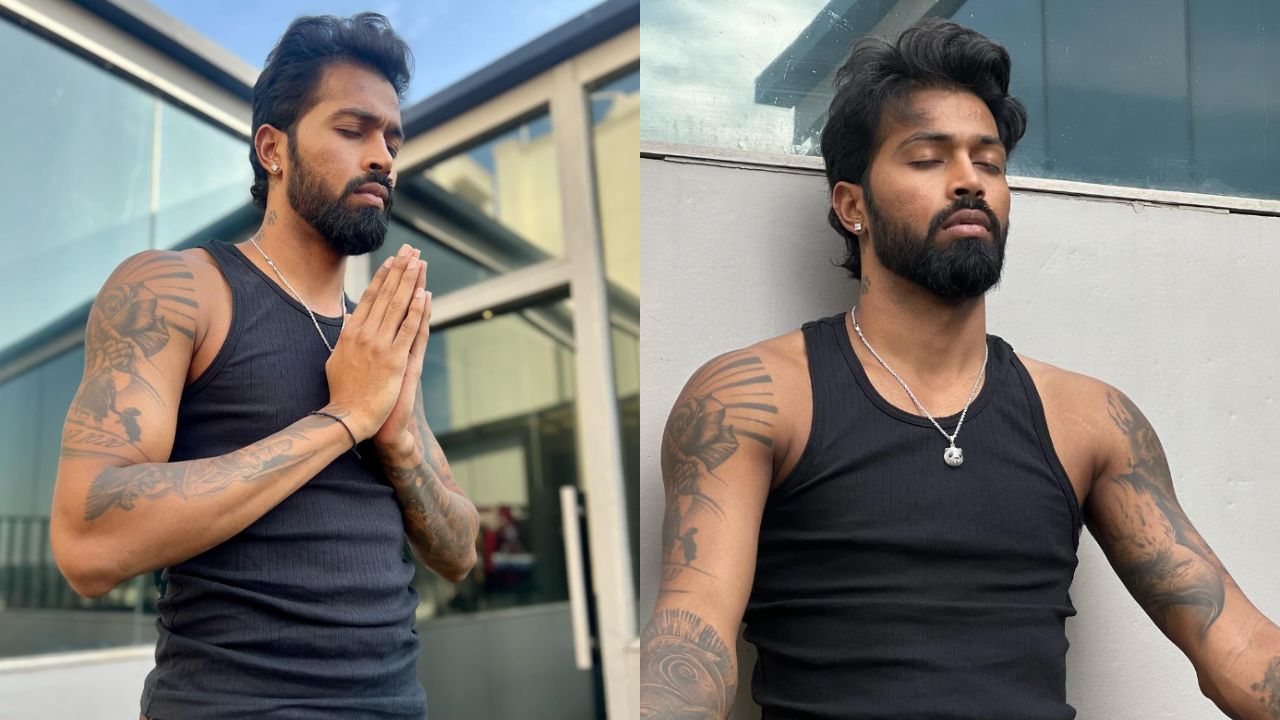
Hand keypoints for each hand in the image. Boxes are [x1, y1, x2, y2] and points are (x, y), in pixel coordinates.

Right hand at [323, 244, 426, 440]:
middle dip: (400, 270)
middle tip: (411, 250)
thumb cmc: (343, 391)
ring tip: (419, 262)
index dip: (383, 276)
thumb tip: (349, 319)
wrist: (348, 417)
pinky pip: (408, 330)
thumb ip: (345, 336)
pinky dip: (417, 311)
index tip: (393, 259)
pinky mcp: (395, 360)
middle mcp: (364, 334)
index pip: (370, 297)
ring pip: (397, 306)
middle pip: (385, 295)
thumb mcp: (337, 358)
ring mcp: (380, 346)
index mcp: (351, 332)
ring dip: (410, 282)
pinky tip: (425, 295)